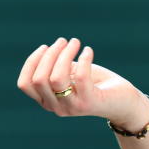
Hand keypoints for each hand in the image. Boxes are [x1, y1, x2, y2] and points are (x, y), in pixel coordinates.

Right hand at [16, 37, 144, 127]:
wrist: (123, 101)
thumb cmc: (96, 84)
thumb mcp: (72, 74)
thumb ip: (57, 67)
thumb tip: (48, 50)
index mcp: (46, 100)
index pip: (25, 84)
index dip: (32, 62)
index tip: (45, 46)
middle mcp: (55, 107)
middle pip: (39, 79)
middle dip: (50, 55)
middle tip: (64, 41)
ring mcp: (71, 107)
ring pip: (56, 79)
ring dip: (64, 55)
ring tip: (75, 42)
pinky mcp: (89, 103)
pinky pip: (81, 77)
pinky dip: (84, 59)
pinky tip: (88, 50)